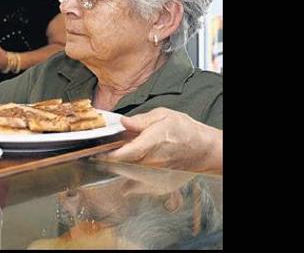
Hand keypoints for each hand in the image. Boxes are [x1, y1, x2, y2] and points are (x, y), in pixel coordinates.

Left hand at [96, 107, 221, 173]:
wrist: (204, 149)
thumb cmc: (185, 130)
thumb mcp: (164, 115)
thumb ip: (141, 120)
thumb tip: (124, 122)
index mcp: (154, 141)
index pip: (127, 152)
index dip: (110, 154)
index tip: (99, 152)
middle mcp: (155, 161)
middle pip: (124, 165)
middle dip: (111, 161)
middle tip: (103, 154)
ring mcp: (158, 175)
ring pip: (129, 177)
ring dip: (119, 171)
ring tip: (114, 163)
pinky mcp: (160, 185)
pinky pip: (139, 187)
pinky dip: (130, 183)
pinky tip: (126, 177)